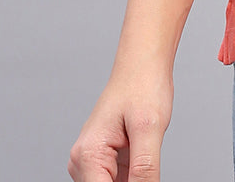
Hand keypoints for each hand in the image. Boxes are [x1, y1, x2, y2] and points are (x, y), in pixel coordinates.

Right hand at [67, 67, 173, 181]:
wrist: (143, 64)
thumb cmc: (143, 86)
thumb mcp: (149, 129)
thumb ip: (145, 168)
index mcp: (88, 155)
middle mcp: (84, 162)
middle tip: (149, 167)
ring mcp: (94, 162)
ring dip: (133, 181)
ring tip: (145, 152)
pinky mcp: (107, 161)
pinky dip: (134, 179)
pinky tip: (145, 167)